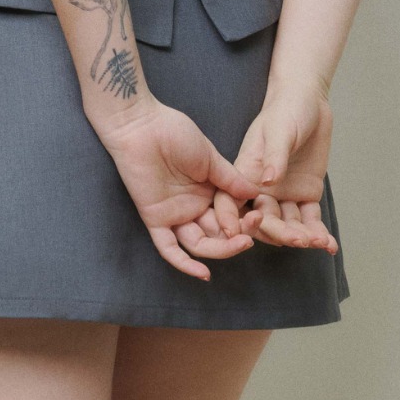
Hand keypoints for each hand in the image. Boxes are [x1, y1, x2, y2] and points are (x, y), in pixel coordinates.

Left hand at [91, 98, 268, 279]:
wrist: (141, 126)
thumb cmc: (174, 133)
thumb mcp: (209, 157)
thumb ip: (230, 179)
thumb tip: (256, 195)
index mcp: (209, 191)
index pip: (231, 215)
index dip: (244, 221)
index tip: (258, 216)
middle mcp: (193, 207)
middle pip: (218, 235)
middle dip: (236, 238)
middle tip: (249, 235)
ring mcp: (175, 215)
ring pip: (199, 244)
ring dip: (220, 250)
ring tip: (239, 243)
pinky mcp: (156, 219)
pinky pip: (169, 249)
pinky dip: (185, 263)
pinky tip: (204, 273)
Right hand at [232, 84, 339, 254]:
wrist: (311, 102)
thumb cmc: (287, 110)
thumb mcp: (279, 130)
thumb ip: (274, 156)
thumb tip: (268, 181)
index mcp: (246, 174)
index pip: (230, 202)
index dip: (232, 221)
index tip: (238, 235)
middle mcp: (262, 190)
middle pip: (263, 220)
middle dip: (278, 233)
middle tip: (298, 239)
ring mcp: (284, 195)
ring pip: (288, 224)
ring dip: (302, 236)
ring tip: (319, 242)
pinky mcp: (305, 195)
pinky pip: (310, 219)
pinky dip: (319, 232)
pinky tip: (329, 244)